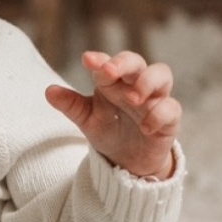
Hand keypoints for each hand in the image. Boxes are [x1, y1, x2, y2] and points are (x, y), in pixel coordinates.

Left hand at [45, 50, 180, 180]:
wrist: (128, 161)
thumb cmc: (108, 130)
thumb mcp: (87, 119)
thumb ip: (71, 105)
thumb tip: (48, 91)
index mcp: (113, 81)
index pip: (108, 63)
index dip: (100, 59)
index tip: (87, 59)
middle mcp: (135, 84)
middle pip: (136, 62)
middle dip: (124, 63)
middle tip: (109, 71)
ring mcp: (154, 99)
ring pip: (162, 74)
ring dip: (147, 82)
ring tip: (132, 98)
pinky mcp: (169, 118)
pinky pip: (172, 108)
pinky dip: (159, 114)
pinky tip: (145, 127)